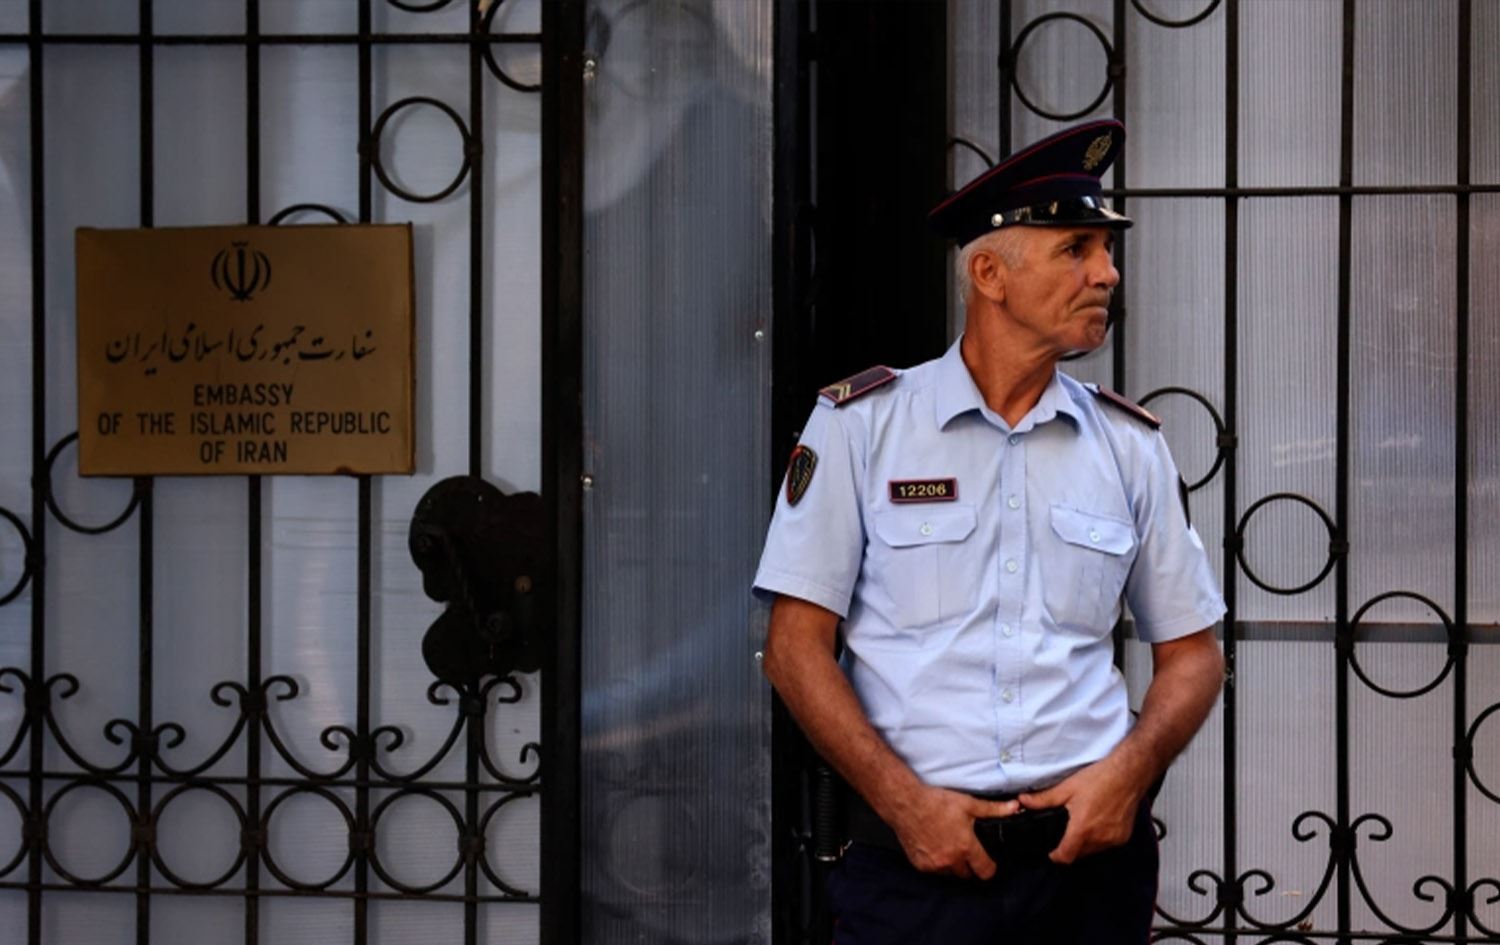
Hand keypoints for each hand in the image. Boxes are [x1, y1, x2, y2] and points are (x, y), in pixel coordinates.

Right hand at [885, 786, 1020, 878]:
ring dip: (952, 866)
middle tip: (966, 851)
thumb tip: (1015, 807)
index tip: (988, 863)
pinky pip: (934, 871)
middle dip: (969, 866)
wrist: (906, 803)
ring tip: (949, 847)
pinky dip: (936, 863)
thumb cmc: (936, 802)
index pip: (985, 871)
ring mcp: (934, 864)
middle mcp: (950, 859)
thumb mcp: (968, 804)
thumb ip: (993, 809)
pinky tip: (935, 847)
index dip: (989, 868)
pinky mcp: (920, 865)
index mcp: (965, 846)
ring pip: (950, 874)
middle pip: (967, 875)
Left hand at [1017, 758, 1145, 864]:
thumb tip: (1023, 801)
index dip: (1055, 856)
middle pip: (1079, 854)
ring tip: (1082, 824)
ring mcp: (1113, 839)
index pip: (1066, 857)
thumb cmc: (1099, 779)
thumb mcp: (1067, 788)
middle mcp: (1099, 838)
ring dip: (1085, 843)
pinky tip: (1097, 822)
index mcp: (1082, 828)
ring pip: (1093, 851)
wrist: (1128, 774)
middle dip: (1070, 847)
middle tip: (1066, 830)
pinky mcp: (1124, 837)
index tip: (1051, 851)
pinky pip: (1106, 845)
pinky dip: (1099, 839)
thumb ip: (1044, 799)